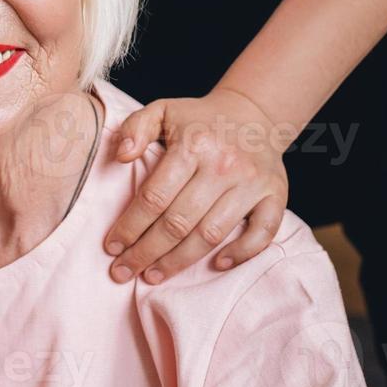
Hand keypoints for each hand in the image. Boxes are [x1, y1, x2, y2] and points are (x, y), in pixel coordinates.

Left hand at [103, 87, 288, 283]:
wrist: (254, 114)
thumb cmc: (199, 120)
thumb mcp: (162, 111)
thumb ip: (135, 128)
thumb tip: (121, 157)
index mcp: (193, 144)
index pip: (154, 197)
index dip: (130, 226)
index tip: (112, 247)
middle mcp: (224, 165)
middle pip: (179, 222)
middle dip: (146, 252)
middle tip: (123, 271)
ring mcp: (252, 182)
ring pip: (211, 234)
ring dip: (179, 261)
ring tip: (153, 276)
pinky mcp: (275, 195)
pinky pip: (262, 233)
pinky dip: (241, 253)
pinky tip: (217, 265)